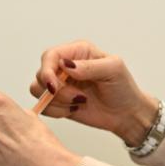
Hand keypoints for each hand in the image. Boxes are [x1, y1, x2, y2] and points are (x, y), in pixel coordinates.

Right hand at [30, 40, 159, 145]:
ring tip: (78, 103)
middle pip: (40, 74)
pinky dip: (56, 111)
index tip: (54, 86)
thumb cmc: (123, 88)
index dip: (47, 70)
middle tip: (79, 98)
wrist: (126, 114)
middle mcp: (65, 66)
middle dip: (57, 90)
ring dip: (56, 101)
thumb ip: (89, 66)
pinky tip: (74, 110)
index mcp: (78, 51)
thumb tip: (66, 65)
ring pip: (38, 90)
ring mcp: (60, 84)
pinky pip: (43, 106)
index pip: (50, 55)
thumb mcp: (113, 70)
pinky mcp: (57, 101)